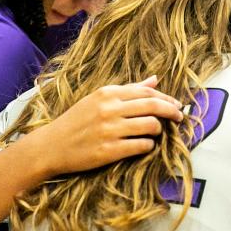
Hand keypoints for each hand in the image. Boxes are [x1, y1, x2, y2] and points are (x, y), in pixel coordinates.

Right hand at [34, 77, 183, 175]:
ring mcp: (109, 130)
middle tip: (179, 117)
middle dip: (172, 112)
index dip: (166, 99)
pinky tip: (145, 146)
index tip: (176, 105)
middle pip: (153, 107)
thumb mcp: (99, 99)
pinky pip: (141, 146)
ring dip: (158, 130)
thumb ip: (128, 89)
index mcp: (107, 93)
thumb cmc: (76, 121)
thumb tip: (155, 79)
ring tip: (156, 133)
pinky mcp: (108, 151)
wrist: (51, 146)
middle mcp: (109, 109)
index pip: (147, 92)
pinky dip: (148, 146)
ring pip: (150, 126)